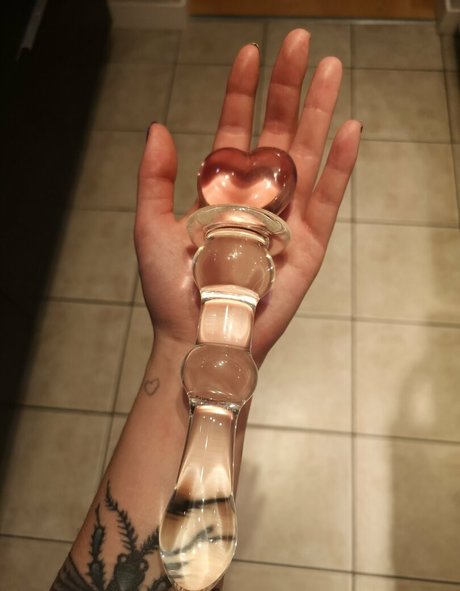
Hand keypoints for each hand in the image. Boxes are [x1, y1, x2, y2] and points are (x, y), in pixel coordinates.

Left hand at [135, 29, 360, 364]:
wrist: (198, 334)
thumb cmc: (172, 288)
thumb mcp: (151, 227)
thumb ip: (155, 178)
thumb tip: (158, 127)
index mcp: (221, 190)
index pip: (236, 130)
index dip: (242, 92)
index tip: (249, 54)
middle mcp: (257, 197)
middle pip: (276, 133)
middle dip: (286, 88)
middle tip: (297, 43)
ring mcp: (286, 219)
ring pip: (306, 156)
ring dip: (319, 113)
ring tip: (330, 69)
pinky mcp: (309, 245)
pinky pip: (327, 199)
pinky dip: (341, 166)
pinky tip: (349, 129)